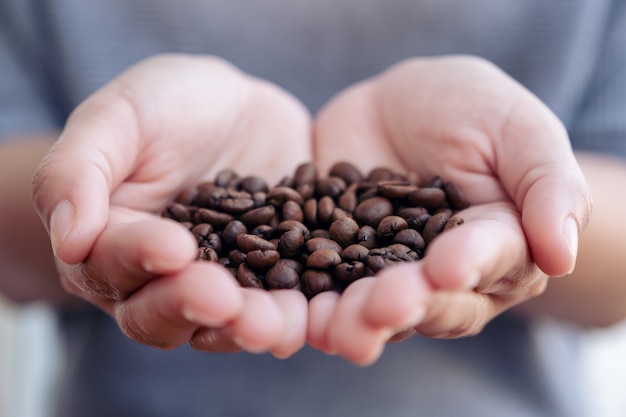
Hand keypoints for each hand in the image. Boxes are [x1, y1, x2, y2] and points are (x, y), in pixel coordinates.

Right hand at [32, 54, 311, 357]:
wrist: (232, 108)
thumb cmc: (164, 105)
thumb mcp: (117, 117)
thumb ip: (78, 171)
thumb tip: (69, 240)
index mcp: (111, 243)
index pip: (113, 264)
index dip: (139, 259)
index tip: (173, 247)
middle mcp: (161, 279)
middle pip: (164, 311)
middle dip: (193, 307)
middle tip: (224, 299)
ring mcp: (221, 283)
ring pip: (225, 321)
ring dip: (248, 327)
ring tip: (273, 325)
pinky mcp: (271, 279)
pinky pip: (282, 303)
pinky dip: (298, 312)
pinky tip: (316, 312)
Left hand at [308, 55, 591, 364]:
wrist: (397, 105)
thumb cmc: (469, 108)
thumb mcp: (515, 127)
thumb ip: (546, 184)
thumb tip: (563, 255)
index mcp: (498, 245)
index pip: (490, 260)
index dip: (469, 266)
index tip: (447, 268)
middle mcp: (444, 274)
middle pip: (432, 301)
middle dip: (408, 305)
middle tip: (384, 308)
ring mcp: (387, 273)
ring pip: (376, 307)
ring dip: (356, 320)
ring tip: (335, 327)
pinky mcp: (337, 263)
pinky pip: (325, 286)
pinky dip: (311, 301)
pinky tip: (296, 311)